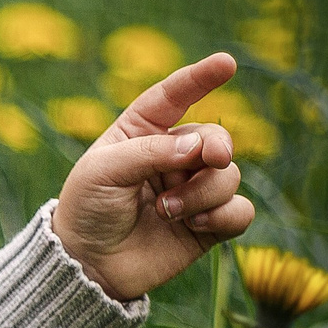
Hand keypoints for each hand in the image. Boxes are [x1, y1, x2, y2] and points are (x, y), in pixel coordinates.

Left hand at [53, 52, 255, 301]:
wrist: (87, 264)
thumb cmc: (87, 208)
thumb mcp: (104, 171)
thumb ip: (150, 153)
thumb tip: (199, 147)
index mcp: (142, 131)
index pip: (174, 96)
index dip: (200, 78)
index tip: (226, 63)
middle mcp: (173, 156)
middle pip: (216, 139)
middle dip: (216, 147)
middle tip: (210, 159)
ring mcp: (192, 189)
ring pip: (229, 176)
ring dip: (203, 192)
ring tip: (165, 211)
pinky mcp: (208, 224)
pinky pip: (240, 211)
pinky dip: (224, 215)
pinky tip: (195, 226)